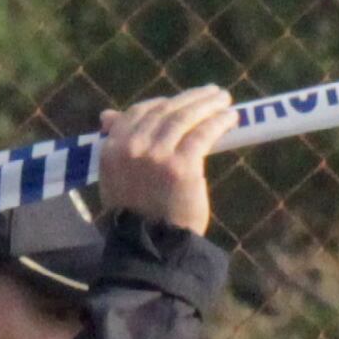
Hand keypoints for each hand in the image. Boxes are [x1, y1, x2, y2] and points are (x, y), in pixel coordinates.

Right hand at [92, 85, 235, 235]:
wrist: (152, 246)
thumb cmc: (138, 214)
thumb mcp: (117, 177)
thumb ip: (117, 145)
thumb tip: (107, 115)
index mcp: (113, 148)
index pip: (138, 112)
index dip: (163, 103)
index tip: (182, 102)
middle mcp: (132, 147)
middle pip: (165, 110)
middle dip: (192, 98)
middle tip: (213, 93)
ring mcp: (157, 155)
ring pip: (185, 118)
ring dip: (208, 105)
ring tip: (224, 100)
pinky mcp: (182, 166)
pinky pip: (202, 135)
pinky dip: (218, 122)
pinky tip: (230, 118)